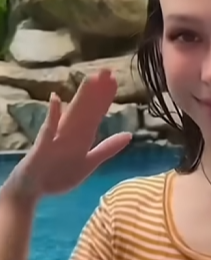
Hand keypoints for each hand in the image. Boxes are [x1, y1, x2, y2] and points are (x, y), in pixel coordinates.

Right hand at [6, 69, 131, 199]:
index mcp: (82, 136)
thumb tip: (129, 135)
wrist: (31, 189)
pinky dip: (52, 115)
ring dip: (80, 98)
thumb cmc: (58, 174)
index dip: (105, 97)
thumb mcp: (88, 163)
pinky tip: (55, 99)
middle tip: (107, 70)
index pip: (96, 113)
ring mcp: (55, 138)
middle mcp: (70, 132)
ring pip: (71, 115)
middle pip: (86, 109)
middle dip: (96, 91)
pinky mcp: (42, 147)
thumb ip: (107, 149)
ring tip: (90, 78)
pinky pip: (48, 130)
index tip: (115, 79)